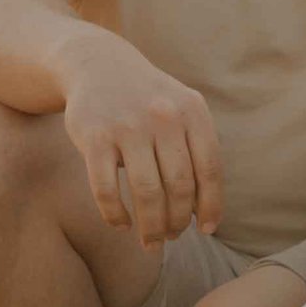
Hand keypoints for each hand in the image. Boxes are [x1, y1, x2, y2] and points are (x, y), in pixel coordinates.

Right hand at [60, 36, 223, 244]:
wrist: (97, 64)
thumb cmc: (148, 100)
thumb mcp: (181, 110)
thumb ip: (197, 151)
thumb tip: (206, 213)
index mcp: (192, 111)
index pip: (209, 169)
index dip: (211, 205)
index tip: (208, 230)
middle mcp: (162, 116)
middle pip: (179, 187)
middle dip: (178, 221)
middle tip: (172, 237)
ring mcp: (127, 126)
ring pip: (146, 192)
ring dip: (151, 227)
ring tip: (152, 241)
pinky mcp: (94, 136)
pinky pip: (107, 189)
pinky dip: (115, 215)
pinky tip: (121, 224)